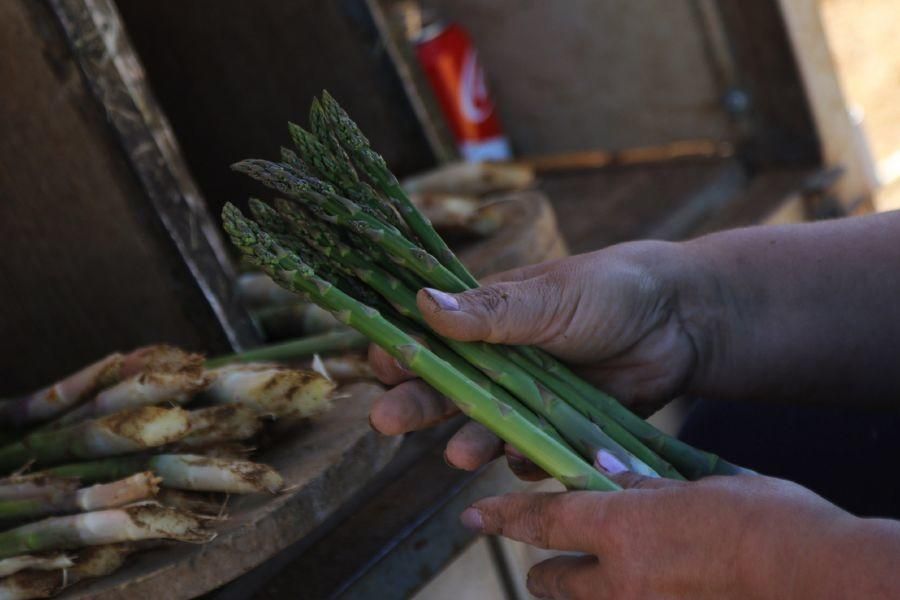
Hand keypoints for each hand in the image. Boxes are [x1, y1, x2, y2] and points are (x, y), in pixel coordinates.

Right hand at [368, 241, 705, 473]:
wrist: (683, 321)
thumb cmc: (611, 291)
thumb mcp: (549, 298)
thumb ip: (490, 312)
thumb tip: (422, 303)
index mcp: (491, 317)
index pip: (433, 335)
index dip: (403, 351)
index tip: (379, 368)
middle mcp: (504, 360)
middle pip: (449, 388)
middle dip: (417, 405)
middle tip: (384, 421)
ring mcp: (533, 395)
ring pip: (490, 426)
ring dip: (471, 442)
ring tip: (458, 457)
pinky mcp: (565, 425)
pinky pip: (538, 451)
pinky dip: (532, 460)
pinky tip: (527, 464)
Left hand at [461, 473, 899, 599]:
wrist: (817, 577)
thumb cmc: (763, 517)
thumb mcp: (696, 486)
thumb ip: (644, 486)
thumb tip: (603, 474)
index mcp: (622, 528)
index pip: (543, 522)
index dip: (504, 516)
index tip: (474, 514)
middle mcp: (621, 579)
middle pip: (553, 582)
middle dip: (545, 571)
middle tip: (549, 562)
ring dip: (583, 591)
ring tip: (604, 575)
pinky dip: (626, 598)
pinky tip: (655, 582)